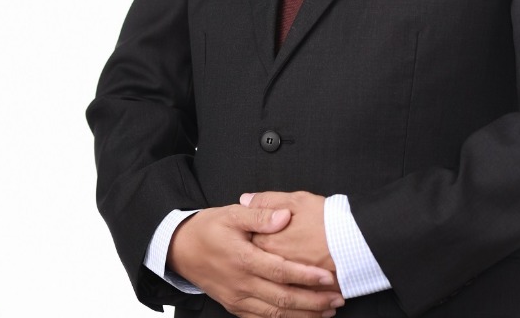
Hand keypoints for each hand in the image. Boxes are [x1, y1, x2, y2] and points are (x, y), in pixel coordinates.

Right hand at [167, 204, 343, 317]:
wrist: (181, 250)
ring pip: (275, 314)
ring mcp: (238, 299)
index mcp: (244, 259)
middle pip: (283, 298)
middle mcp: (242, 284)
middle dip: (313, 301)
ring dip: (304, 315)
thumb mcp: (232, 213)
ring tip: (327, 311)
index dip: (306, 276)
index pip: (281, 271)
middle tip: (337, 299)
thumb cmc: (209, 228)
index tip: (328, 277)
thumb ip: (260, 214)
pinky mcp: (235, 307)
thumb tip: (284, 216)